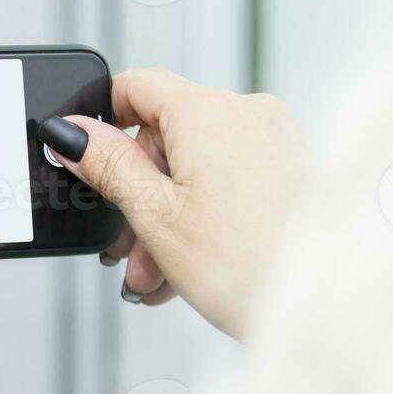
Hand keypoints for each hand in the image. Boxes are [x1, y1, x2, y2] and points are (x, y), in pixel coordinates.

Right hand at [38, 69, 310, 338]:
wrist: (322, 308)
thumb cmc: (249, 266)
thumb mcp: (153, 214)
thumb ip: (107, 163)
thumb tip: (70, 132)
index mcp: (208, 113)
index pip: (135, 86)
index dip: (101, 120)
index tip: (84, 155)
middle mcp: (248, 115)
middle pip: (164, 138)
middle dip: (136, 195)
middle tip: (125, 246)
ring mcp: (274, 142)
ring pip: (194, 168)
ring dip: (164, 219)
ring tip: (155, 272)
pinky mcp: (290, 171)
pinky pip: (227, 183)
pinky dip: (201, 218)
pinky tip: (186, 266)